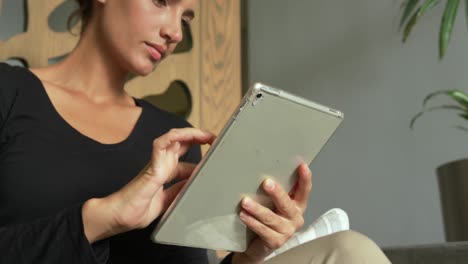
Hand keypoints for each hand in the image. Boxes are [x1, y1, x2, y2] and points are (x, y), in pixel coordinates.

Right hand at [82, 128, 215, 242]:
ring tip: (206, 135)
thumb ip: (177, 192)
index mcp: (165, 173)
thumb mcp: (166, 202)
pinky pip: (160, 145)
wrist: (116, 218)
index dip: (200, 154)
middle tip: (214, 138)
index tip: (215, 154)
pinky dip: (173, 137)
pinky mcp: (151, 168)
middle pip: (182, 143)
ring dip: (190, 133)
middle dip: (199, 137)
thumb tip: (193, 186)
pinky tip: (186, 135)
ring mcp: (156, 164)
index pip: (185, 157)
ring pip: (173, 139)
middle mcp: (161, 165)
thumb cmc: (135, 211)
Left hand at [232, 163, 311, 263]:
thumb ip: (274, 192)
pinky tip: (243, 215)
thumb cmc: (266, 219)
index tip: (302, 166)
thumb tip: (262, 170)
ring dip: (257, 209)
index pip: (304, 191)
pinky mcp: (276, 242)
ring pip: (271, 218)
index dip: (305, 179)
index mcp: (297, 206)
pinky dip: (252, 222)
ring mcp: (287, 231)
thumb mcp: (273, 204)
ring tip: (245, 201)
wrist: (257, 246)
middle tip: (266, 183)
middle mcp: (295, 218)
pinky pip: (263, 230)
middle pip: (287, 204)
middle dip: (277, 193)